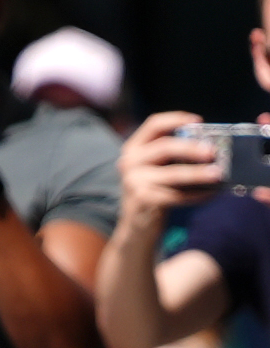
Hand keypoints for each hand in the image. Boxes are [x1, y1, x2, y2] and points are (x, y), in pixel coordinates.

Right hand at [115, 110, 224, 232]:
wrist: (136, 229)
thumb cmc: (153, 193)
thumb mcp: (157, 169)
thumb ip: (173, 154)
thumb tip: (210, 144)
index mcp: (134, 148)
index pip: (154, 124)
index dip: (177, 119)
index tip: (199, 122)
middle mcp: (130, 162)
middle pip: (164, 146)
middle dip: (191, 148)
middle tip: (212, 152)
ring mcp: (133, 182)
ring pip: (173, 173)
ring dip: (198, 173)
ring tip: (218, 174)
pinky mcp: (142, 200)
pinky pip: (176, 195)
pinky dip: (196, 195)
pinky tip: (210, 194)